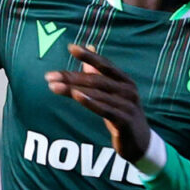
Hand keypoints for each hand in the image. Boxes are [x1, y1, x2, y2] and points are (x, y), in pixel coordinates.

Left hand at [47, 45, 150, 162]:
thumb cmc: (123, 114)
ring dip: (73, 89)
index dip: (89, 55)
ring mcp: (128, 106)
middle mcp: (128, 90)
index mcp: (125, 81)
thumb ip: (101, 72)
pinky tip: (76, 96)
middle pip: (96, 80)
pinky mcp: (124, 121)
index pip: (105, 64)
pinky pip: (104, 110)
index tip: (71, 47)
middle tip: (49, 76)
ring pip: (97, 94)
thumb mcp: (114, 93)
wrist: (140, 143)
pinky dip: (90, 102)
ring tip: (54, 86)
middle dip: (71, 77)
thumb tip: (90, 47)